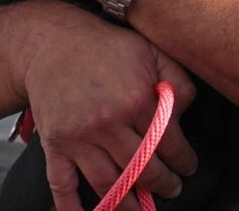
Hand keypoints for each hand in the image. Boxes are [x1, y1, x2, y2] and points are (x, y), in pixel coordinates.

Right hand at [23, 9, 197, 210]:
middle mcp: (108, 122)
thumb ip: (176, 80)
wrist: (51, 43)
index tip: (187, 167)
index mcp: (135, 98)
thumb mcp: (149, 51)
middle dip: (163, 185)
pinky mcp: (55, 145)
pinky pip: (62, 185)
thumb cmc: (104, 47)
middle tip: (171, 188)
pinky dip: (72, 208)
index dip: (184, 160)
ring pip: (109, 185)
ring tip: (142, 208)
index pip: (169, 144)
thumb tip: (184, 114)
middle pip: (143, 171)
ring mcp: (79, 137)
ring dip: (129, 205)